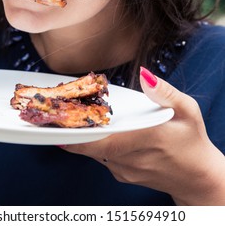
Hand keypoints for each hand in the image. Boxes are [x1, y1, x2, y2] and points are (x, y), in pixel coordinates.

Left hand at [62, 67, 224, 204]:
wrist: (197, 178)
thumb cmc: (192, 141)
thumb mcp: (187, 110)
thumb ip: (165, 92)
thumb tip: (145, 74)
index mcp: (145, 140)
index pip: (103, 141)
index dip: (77, 134)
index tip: (58, 122)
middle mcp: (130, 159)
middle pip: (91, 145)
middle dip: (72, 129)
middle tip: (55, 111)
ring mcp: (124, 170)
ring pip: (93, 151)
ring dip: (81, 135)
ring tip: (69, 114)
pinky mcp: (121, 174)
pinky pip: (100, 156)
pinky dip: (93, 142)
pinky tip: (91, 128)